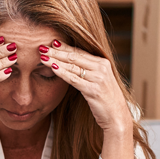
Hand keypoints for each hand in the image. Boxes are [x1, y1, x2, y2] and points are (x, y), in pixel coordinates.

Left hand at [40, 40, 136, 158]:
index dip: (65, 46)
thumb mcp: (98, 81)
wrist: (116, 116)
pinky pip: (74, 79)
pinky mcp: (93, 89)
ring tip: (43, 56)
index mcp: (103, 62)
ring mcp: (98, 78)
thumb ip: (88, 71)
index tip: (52, 42)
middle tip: (42, 46)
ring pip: (72, 66)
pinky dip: (62, 72)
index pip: (80, 51)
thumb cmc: (105, 100)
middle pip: (75, 56)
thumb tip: (71, 63)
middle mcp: (102, 67)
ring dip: (56, 60)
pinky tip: (52, 68)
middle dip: (57, 51)